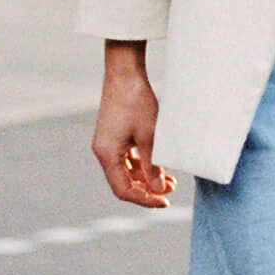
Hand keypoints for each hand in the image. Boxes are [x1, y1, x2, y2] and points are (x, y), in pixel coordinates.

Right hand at [91, 43, 172, 209]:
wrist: (125, 73)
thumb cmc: (137, 101)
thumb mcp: (149, 135)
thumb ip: (152, 165)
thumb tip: (158, 190)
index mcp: (107, 155)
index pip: (123, 190)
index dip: (145, 199)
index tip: (164, 202)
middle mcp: (103, 152)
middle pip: (124, 183)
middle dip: (148, 189)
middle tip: (171, 190)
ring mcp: (108, 144)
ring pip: (127, 172)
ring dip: (147, 178)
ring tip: (171, 181)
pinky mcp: (114, 137)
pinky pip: (127, 159)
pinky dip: (142, 165)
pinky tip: (159, 165)